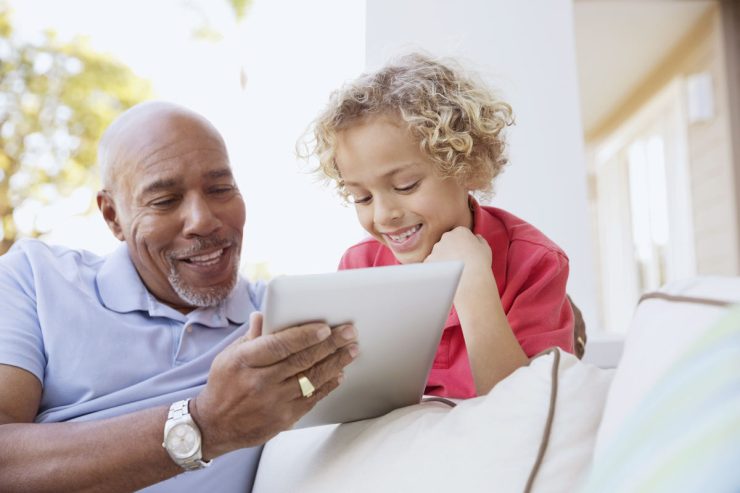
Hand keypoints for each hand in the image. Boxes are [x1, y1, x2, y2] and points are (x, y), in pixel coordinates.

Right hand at [192, 312, 357, 456]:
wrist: (214, 426)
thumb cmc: (224, 385)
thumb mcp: (229, 356)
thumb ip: (252, 336)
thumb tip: (264, 314)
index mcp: (245, 361)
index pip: (279, 345)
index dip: (305, 336)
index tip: (325, 327)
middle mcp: (260, 382)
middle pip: (301, 360)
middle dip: (330, 345)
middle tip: (350, 332)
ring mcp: (273, 402)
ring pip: (311, 379)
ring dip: (335, 363)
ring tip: (351, 350)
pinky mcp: (283, 419)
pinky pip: (311, 399)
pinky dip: (327, 385)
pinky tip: (339, 373)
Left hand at [425, 226, 491, 275]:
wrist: (469, 279)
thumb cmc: (480, 264)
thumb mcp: (485, 249)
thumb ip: (480, 240)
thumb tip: (476, 237)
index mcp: (460, 232)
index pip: (459, 235)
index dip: (463, 245)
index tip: (466, 254)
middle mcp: (446, 237)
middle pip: (447, 242)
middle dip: (451, 251)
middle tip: (459, 264)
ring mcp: (436, 248)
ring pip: (438, 253)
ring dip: (444, 260)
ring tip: (453, 272)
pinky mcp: (429, 260)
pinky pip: (432, 264)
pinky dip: (436, 270)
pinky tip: (445, 276)